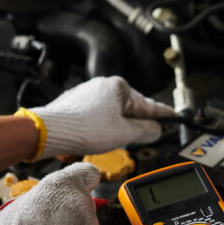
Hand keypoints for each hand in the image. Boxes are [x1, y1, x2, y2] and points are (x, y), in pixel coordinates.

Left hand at [31, 76, 173, 157]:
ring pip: (112, 110)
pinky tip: (97, 135)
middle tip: (144, 135)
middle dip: (135, 122)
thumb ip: (145, 131)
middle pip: (129, 106)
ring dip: (117, 124)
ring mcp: (88, 92)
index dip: (162, 114)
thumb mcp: (125, 134)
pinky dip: (101, 124)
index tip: (172, 116)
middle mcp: (104, 85)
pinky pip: (97, 113)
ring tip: (113, 139)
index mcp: (120, 88)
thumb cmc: (85, 129)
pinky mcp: (75, 102)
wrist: (51, 130)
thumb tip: (156, 129)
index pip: (147, 105)